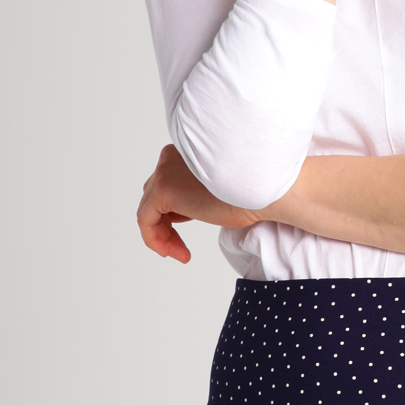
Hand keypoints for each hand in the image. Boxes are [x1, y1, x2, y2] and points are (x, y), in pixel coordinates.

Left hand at [136, 144, 261, 262]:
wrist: (258, 190)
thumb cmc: (247, 193)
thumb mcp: (215, 189)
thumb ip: (194, 192)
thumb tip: (181, 210)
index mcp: (185, 151)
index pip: (167, 185)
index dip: (174, 214)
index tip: (186, 233)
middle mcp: (171, 157)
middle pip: (155, 198)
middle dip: (167, 225)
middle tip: (182, 248)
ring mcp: (165, 172)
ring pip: (150, 210)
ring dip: (163, 235)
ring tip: (180, 253)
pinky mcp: (162, 190)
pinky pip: (145, 221)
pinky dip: (154, 239)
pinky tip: (170, 252)